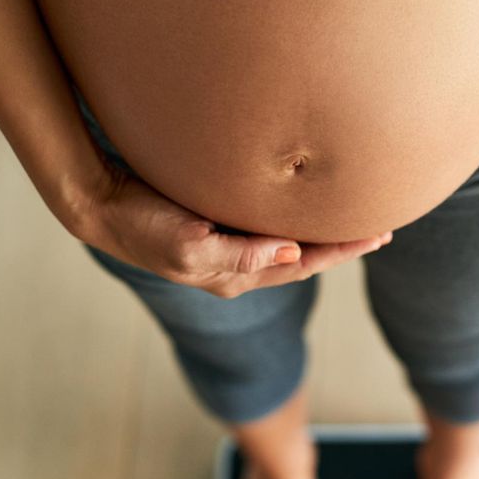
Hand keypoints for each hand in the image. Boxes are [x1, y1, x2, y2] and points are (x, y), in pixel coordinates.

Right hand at [74, 166, 393, 298]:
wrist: (98, 203)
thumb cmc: (140, 224)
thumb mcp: (188, 246)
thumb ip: (239, 255)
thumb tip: (292, 252)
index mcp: (235, 275)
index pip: (303, 263)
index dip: (343, 250)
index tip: (380, 233)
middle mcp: (235, 265)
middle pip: (302, 257)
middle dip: (341, 244)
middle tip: (381, 226)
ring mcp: (224, 246)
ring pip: (285, 242)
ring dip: (320, 232)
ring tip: (350, 216)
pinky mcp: (213, 222)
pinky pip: (264, 223)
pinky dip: (291, 217)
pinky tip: (301, 204)